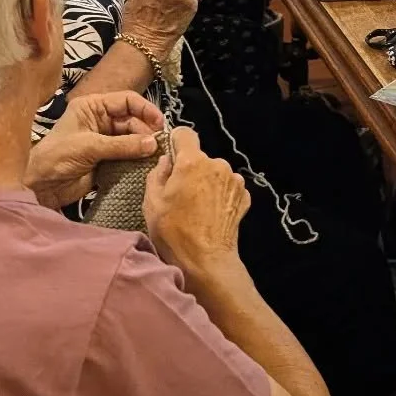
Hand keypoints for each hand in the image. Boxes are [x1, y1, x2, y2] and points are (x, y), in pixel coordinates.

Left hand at [26, 91, 164, 209]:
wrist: (40, 187)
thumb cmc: (56, 158)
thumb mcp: (89, 146)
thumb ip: (122, 145)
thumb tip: (154, 143)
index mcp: (92, 107)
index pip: (126, 101)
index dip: (145, 109)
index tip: (160, 123)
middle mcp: (100, 120)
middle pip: (133, 120)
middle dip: (147, 131)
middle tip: (160, 145)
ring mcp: (105, 140)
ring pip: (133, 138)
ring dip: (144, 146)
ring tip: (158, 155)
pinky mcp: (108, 159)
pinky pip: (129, 155)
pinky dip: (139, 158)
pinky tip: (148, 164)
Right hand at [144, 128, 248, 274]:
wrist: (206, 260)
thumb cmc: (173, 231)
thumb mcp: (152, 202)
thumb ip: (157, 174)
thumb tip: (166, 161)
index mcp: (192, 162)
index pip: (185, 134)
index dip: (176, 142)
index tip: (171, 155)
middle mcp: (217, 165)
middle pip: (200, 158)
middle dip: (190, 170)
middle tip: (180, 194)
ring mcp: (234, 180)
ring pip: (215, 172)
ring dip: (207, 183)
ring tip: (197, 207)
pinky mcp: (244, 196)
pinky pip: (228, 187)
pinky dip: (220, 195)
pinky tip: (211, 213)